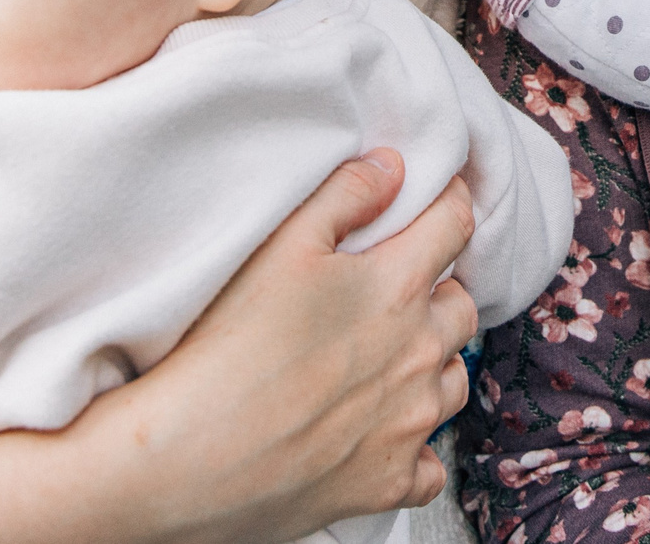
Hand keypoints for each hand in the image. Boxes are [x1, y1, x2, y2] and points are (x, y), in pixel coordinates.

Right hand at [0, 150, 478, 543]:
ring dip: (432, 365)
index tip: (441, 204)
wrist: (188, 458)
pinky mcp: (390, 482)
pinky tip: (379, 436)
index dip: (450, 206)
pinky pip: (429, 465)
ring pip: (453, 381)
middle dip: (439, 291)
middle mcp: (419, 354)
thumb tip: (393, 167)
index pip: (455, 226)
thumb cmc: (226, 348)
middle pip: (461, 307)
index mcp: (397, 287)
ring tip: (387, 362)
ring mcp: (410, 423)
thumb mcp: (279, 246)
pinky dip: (413, 449)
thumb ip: (343, 196)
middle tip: (398, 293)